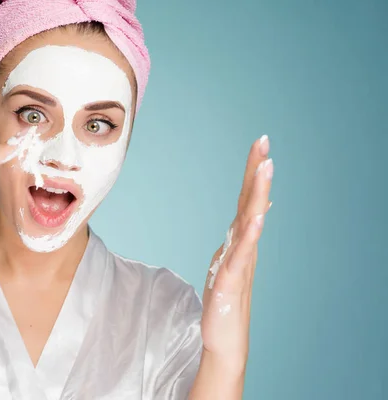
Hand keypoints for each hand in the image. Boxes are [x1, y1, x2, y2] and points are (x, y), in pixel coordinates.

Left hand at [200, 135, 272, 369]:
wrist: (225, 338)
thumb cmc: (226, 299)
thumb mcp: (231, 260)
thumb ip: (241, 236)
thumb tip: (253, 214)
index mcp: (240, 239)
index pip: (246, 199)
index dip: (252, 172)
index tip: (259, 145)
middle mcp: (244, 246)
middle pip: (251, 202)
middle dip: (257, 172)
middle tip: (264, 142)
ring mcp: (241, 262)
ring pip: (251, 222)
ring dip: (258, 194)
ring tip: (266, 168)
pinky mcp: (233, 280)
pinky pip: (243, 254)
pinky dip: (251, 235)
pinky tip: (258, 217)